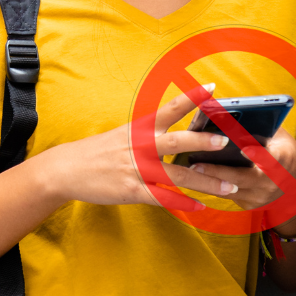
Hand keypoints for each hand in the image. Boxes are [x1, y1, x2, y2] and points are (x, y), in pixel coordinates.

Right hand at [38, 83, 245, 208]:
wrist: (67, 169)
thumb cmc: (99, 152)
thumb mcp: (124, 134)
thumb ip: (149, 135)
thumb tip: (177, 137)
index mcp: (140, 128)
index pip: (169, 109)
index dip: (191, 98)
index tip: (212, 87)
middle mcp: (141, 146)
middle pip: (176, 141)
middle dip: (202, 142)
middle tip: (224, 142)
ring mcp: (137, 170)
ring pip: (177, 176)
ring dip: (205, 182)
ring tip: (228, 186)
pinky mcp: (133, 190)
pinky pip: (163, 198)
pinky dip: (183, 204)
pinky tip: (200, 208)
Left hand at [185, 127, 295, 210]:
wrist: (294, 183)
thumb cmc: (281, 149)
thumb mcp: (278, 135)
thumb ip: (260, 125)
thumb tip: (231, 113)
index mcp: (283, 159)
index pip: (272, 158)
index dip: (258, 155)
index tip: (242, 149)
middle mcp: (272, 181)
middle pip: (243, 178)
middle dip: (219, 172)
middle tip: (196, 165)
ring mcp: (260, 196)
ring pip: (230, 190)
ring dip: (209, 181)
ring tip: (190, 171)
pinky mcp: (249, 204)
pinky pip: (227, 195)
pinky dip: (211, 186)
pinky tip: (196, 178)